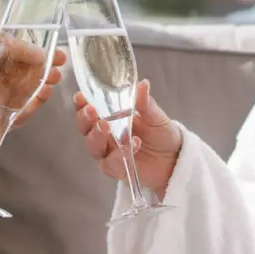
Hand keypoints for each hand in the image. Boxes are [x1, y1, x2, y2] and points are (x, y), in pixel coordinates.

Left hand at [0, 42, 67, 149]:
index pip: (18, 52)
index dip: (31, 51)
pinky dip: (34, 104)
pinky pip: (25, 109)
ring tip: (52, 80)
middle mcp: (8, 77)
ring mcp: (11, 96)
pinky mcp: (11, 115)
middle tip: (58, 63)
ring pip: (32, 88)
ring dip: (44, 83)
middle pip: (31, 69)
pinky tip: (42, 96)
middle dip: (45, 66)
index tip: (41, 53)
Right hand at [75, 79, 183, 196]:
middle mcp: (105, 135)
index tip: (81, 96)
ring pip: (93, 147)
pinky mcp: (117, 169)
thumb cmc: (160, 134)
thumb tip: (142, 84)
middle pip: (85, 128)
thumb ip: (145, 103)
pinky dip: (119, 155)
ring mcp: (109, 153)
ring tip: (106, 126)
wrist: (173, 158)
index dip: (81, 103)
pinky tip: (134, 145)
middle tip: (92, 111)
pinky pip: (111, 164)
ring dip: (97, 136)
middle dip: (85, 119)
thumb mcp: (155, 115)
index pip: (88, 109)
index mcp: (109, 117)